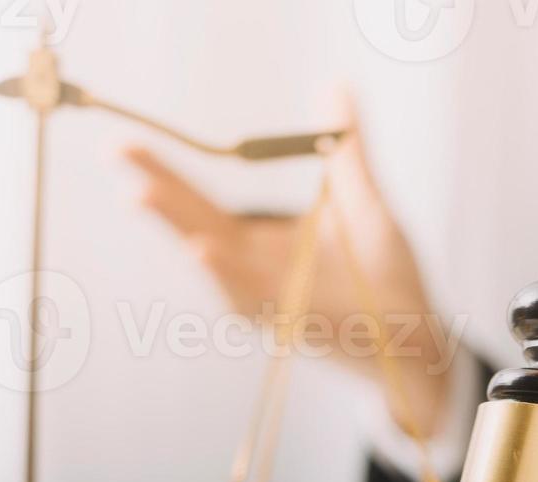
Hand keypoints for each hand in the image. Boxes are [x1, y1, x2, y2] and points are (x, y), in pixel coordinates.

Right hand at [122, 87, 450, 435]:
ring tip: (142, 196)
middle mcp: (254, 273)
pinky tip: (202, 248)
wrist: (419, 338)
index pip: (200, 204)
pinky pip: (253, 299)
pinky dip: (225, 275)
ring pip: (215, 264)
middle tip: (118, 154)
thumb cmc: (384, 278)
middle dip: (157, 192)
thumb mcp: (364, 201)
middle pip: (195, 226)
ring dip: (179, 229)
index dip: (164, 172)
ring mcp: (272, 301)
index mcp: (259, 244)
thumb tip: (335, 87)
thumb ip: (347, 148)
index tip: (124, 146)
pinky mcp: (297, 323)